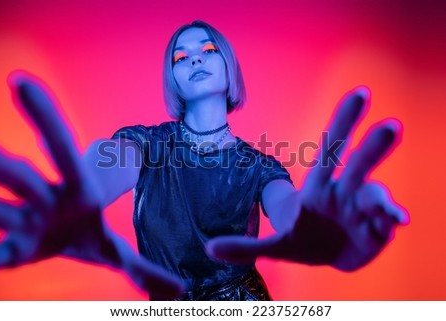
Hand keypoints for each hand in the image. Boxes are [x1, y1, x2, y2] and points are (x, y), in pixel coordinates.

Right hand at [0, 71, 182, 297]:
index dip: (45, 117)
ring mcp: (20, 219)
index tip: (22, 81)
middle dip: (1, 163)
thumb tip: (180, 293)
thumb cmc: (88, 232)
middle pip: (18, 175)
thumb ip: (146, 272)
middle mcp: (41, 200)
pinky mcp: (10, 248)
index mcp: (75, 192)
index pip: (61, 149)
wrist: (59, 239)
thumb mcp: (116, 252)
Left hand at [207, 87, 408, 270]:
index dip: (343, 121)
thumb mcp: (275, 248)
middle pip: (358, 165)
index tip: (360, 93)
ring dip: (383, 197)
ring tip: (387, 211)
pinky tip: (397, 222)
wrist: (329, 258)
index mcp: (318, 189)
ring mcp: (362, 211)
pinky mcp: (379, 230)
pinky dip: (392, 219)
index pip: (330, 150)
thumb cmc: (304, 241)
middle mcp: (344, 193)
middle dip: (373, 146)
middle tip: (393, 126)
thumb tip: (210, 250)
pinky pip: (387, 221)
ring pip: (375, 194)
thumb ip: (245, 248)